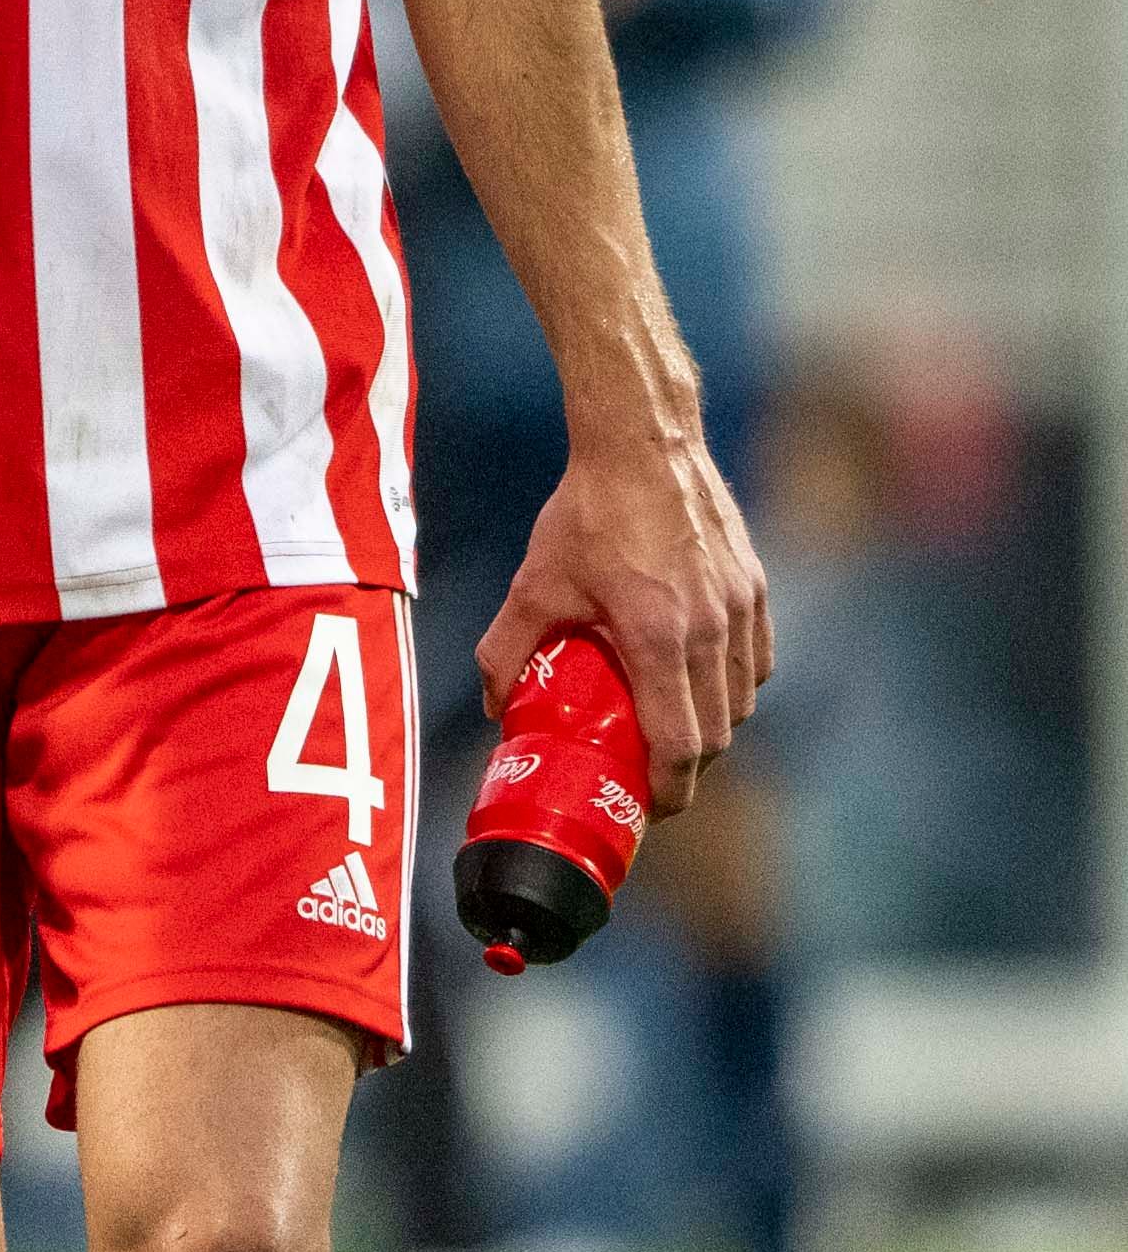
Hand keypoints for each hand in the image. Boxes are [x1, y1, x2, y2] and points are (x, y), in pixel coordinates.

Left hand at [487, 423, 766, 810]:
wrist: (644, 444)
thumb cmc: (587, 514)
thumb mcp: (534, 584)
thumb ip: (506, 650)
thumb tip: (494, 706)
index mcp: (660, 640)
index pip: (681, 744)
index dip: (671, 789)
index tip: (652, 808)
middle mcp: (712, 631)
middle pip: (718, 733)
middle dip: (689, 766)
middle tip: (653, 773)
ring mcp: (741, 609)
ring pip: (743, 699)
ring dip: (714, 726)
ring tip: (674, 728)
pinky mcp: (755, 587)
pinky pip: (757, 660)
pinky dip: (735, 685)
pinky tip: (701, 681)